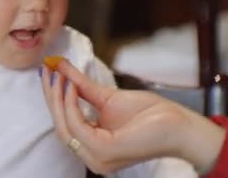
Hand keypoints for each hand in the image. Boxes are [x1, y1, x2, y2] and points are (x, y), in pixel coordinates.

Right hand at [40, 60, 225, 173]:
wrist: (179, 124)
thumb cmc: (150, 115)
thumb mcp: (107, 97)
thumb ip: (82, 86)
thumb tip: (61, 68)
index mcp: (93, 148)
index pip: (64, 125)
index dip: (52, 99)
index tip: (48, 72)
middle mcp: (93, 158)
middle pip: (59, 127)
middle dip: (51, 97)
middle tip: (49, 71)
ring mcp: (98, 158)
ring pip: (65, 128)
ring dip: (59, 100)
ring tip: (59, 76)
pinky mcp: (105, 151)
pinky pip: (78, 127)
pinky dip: (71, 105)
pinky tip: (72, 87)